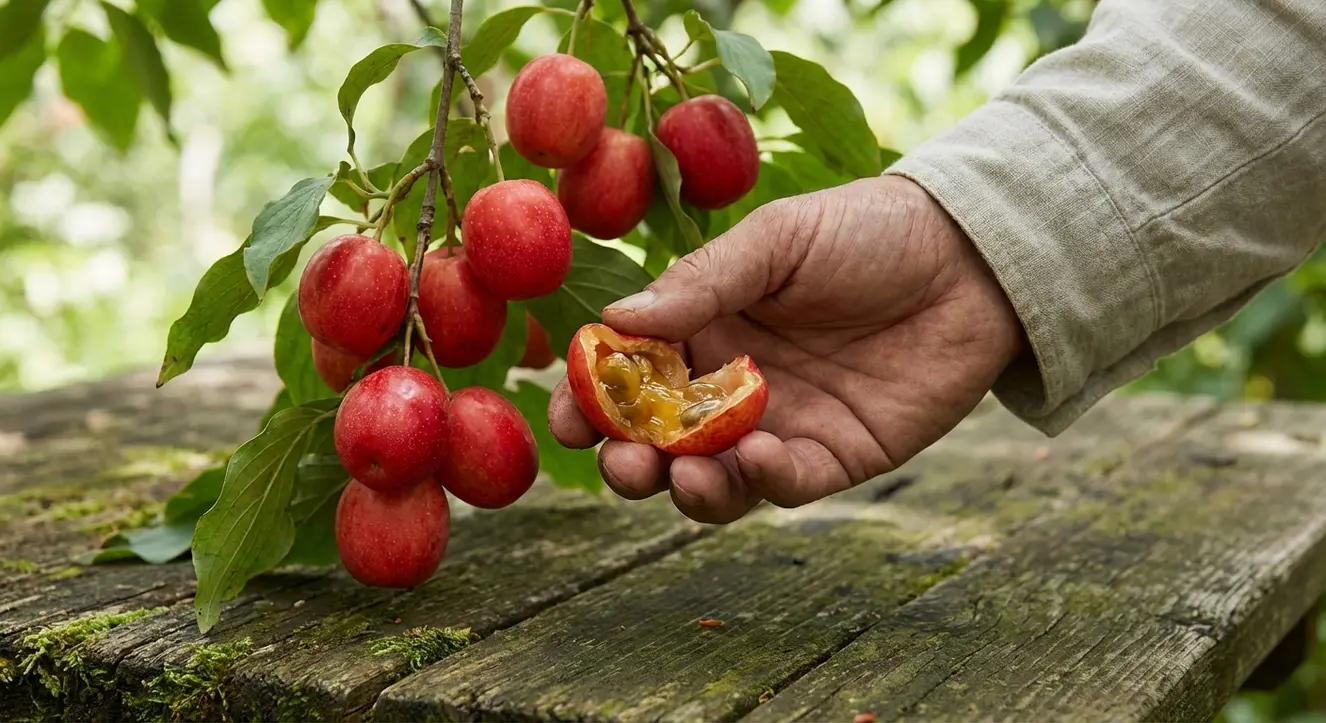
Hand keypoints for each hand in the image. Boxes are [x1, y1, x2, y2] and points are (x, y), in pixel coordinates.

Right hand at [548, 175, 1024, 522]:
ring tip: (681, 473)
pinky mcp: (833, 459)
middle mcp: (728, 387)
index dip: (591, 401)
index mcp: (702, 328)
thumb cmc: (866, 232)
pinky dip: (760, 480)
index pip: (630, 376)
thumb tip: (618, 319)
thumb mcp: (777, 240)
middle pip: (659, 442)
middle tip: (623, 461)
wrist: (971, 259)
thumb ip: (703, 283)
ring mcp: (778, 427)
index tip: (566, 418)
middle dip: (629, 459)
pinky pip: (783, 485)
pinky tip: (756, 456)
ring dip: (685, 487)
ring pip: (712, 480)